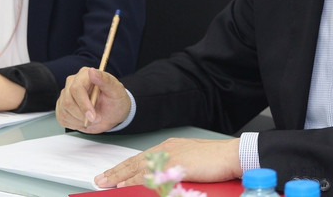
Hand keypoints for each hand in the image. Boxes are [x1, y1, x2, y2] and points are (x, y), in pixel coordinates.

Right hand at [56, 67, 130, 132]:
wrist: (112, 113)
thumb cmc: (115, 100)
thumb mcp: (116, 91)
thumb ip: (105, 80)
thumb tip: (92, 71)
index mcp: (85, 75)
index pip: (76, 88)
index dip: (83, 104)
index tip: (92, 116)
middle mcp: (72, 82)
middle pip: (68, 101)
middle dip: (82, 115)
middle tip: (97, 119)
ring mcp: (65, 95)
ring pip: (64, 111)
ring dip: (80, 120)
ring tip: (93, 119)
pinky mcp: (62, 107)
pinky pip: (62, 118)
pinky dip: (75, 124)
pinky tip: (84, 121)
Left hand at [94, 137, 241, 187]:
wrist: (232, 155)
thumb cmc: (217, 161)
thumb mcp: (192, 164)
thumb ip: (175, 170)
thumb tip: (162, 180)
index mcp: (171, 147)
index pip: (142, 158)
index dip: (126, 167)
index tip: (113, 174)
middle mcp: (167, 149)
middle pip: (135, 161)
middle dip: (116, 171)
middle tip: (100, 179)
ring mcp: (170, 155)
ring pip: (138, 167)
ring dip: (120, 176)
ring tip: (105, 183)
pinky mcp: (175, 164)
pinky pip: (150, 174)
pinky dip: (135, 180)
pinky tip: (125, 185)